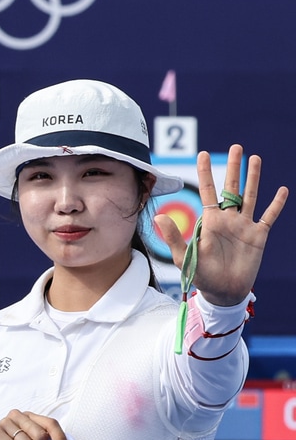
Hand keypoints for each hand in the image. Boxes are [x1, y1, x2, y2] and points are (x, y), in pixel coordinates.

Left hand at [155, 144, 286, 306]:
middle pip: (232, 187)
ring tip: (255, 158)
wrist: (223, 292)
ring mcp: (244, 226)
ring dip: (254, 177)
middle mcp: (228, 219)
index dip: (205, 173)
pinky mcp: (259, 236)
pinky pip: (269, 216)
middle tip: (236, 147)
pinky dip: (276, 203)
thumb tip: (158, 217)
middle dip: (233, 167)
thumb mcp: (184, 256)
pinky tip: (282, 189)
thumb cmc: (201, 275)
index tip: (203, 154)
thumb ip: (172, 236)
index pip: (208, 191)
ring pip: (251, 196)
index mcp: (210, 221)